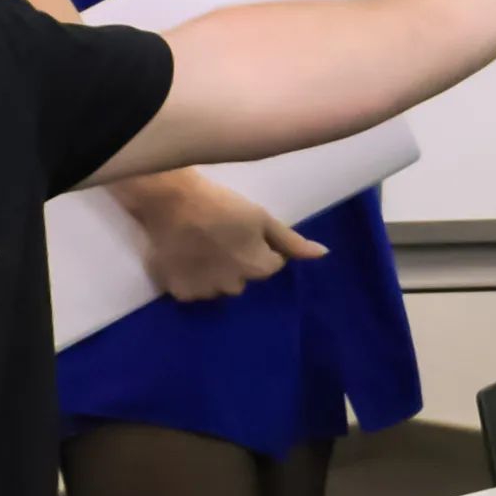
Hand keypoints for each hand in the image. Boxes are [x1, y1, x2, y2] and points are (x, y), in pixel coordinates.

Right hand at [114, 169, 322, 302]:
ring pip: (217, 287)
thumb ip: (292, 241)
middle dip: (237, 264)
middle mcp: (234, 287)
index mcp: (258, 268)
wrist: (172, 202)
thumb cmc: (222, 206)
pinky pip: (192, 291)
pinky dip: (190, 279)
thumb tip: (323, 254)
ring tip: (201, 248)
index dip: (260, 247)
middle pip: (243, 278)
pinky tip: (185, 258)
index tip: (244, 232)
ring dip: (214, 274)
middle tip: (221, 239)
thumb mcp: (263, 218)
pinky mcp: (179, 292)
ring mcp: (205, 292)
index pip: (271, 265)